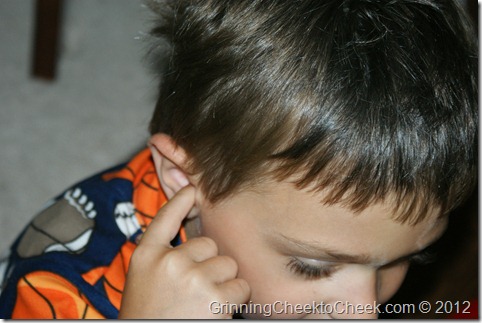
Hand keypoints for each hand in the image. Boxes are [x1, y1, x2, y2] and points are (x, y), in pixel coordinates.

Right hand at [118, 186, 250, 318]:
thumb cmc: (149, 315)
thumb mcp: (144, 281)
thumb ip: (162, 256)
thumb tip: (191, 233)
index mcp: (145, 256)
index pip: (164, 218)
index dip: (180, 201)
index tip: (192, 189)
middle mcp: (168, 261)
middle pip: (209, 245)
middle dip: (209, 264)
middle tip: (194, 291)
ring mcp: (191, 277)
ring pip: (228, 263)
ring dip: (224, 282)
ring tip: (204, 303)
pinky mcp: (215, 296)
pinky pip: (241, 285)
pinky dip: (235, 300)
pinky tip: (215, 312)